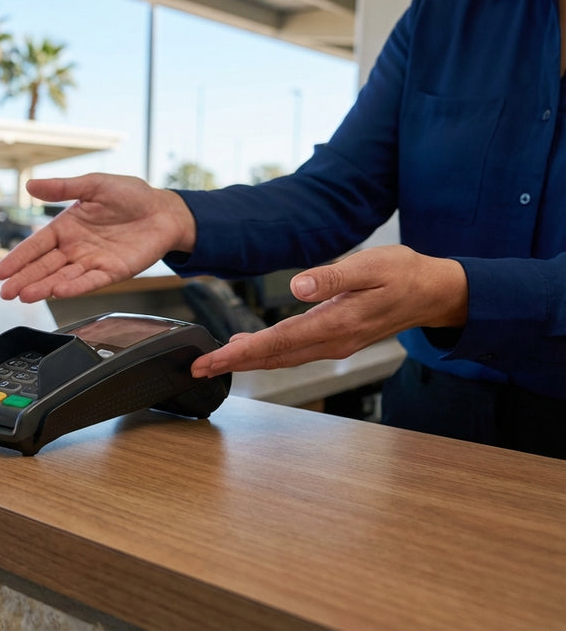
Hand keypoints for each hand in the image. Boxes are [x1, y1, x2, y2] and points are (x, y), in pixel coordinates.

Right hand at [0, 173, 194, 301]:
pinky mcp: (111, 272)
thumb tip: (30, 185)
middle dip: (24, 280)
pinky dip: (75, 287)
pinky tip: (58, 291)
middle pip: (44, 267)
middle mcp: (75, 248)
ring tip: (25, 296)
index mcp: (67, 227)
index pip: (36, 245)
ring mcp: (92, 262)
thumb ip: (62, 188)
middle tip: (6, 292)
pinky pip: (90, 282)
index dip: (18, 258)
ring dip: (43, 287)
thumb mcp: (93, 184)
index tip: (1, 272)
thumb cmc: (130, 195)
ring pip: (62, 278)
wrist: (164, 210)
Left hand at [190, 245, 467, 376]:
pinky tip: (250, 346)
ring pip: (283, 357)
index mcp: (336, 323)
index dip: (242, 352)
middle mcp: (332, 341)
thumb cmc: (404, 274)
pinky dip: (268, 353)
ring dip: (248, 360)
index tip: (214, 358)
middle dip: (234, 363)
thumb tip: (297, 287)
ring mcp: (334, 344)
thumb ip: (333, 277)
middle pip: (274, 356)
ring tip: (216, 360)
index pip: (278, 342)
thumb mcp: (372, 266)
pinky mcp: (336, 340)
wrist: (433, 292)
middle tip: (199, 367)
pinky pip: (294, 352)